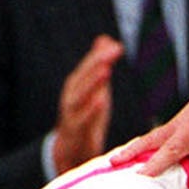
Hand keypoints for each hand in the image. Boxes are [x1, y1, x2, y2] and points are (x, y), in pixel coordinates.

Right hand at [53, 35, 120, 173]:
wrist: (70, 150)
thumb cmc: (85, 116)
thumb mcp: (94, 88)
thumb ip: (99, 65)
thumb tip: (106, 39)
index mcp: (77, 84)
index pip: (89, 66)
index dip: (101, 55)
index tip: (118, 46)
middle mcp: (72, 95)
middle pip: (84, 76)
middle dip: (98, 62)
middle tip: (113, 51)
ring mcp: (72, 113)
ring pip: (81, 95)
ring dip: (93, 82)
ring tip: (106, 70)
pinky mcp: (76, 131)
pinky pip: (83, 119)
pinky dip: (91, 110)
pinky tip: (101, 100)